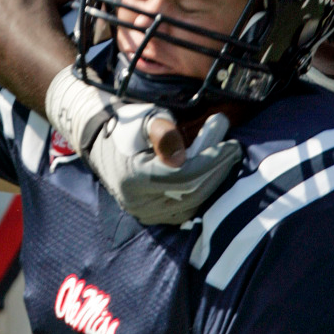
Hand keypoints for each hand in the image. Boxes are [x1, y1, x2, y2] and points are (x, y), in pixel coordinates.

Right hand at [45, 66, 241, 224]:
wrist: (100, 142)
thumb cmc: (127, 124)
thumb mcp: (145, 118)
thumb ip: (163, 132)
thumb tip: (182, 157)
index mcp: (134, 177)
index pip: (184, 175)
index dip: (212, 162)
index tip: (233, 146)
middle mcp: (138, 201)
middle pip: (191, 192)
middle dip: (217, 170)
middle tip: (233, 150)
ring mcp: (144, 212)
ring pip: (191, 204)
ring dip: (212, 182)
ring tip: (224, 160)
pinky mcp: (152, 216)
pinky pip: (184, 209)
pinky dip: (201, 193)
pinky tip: (212, 174)